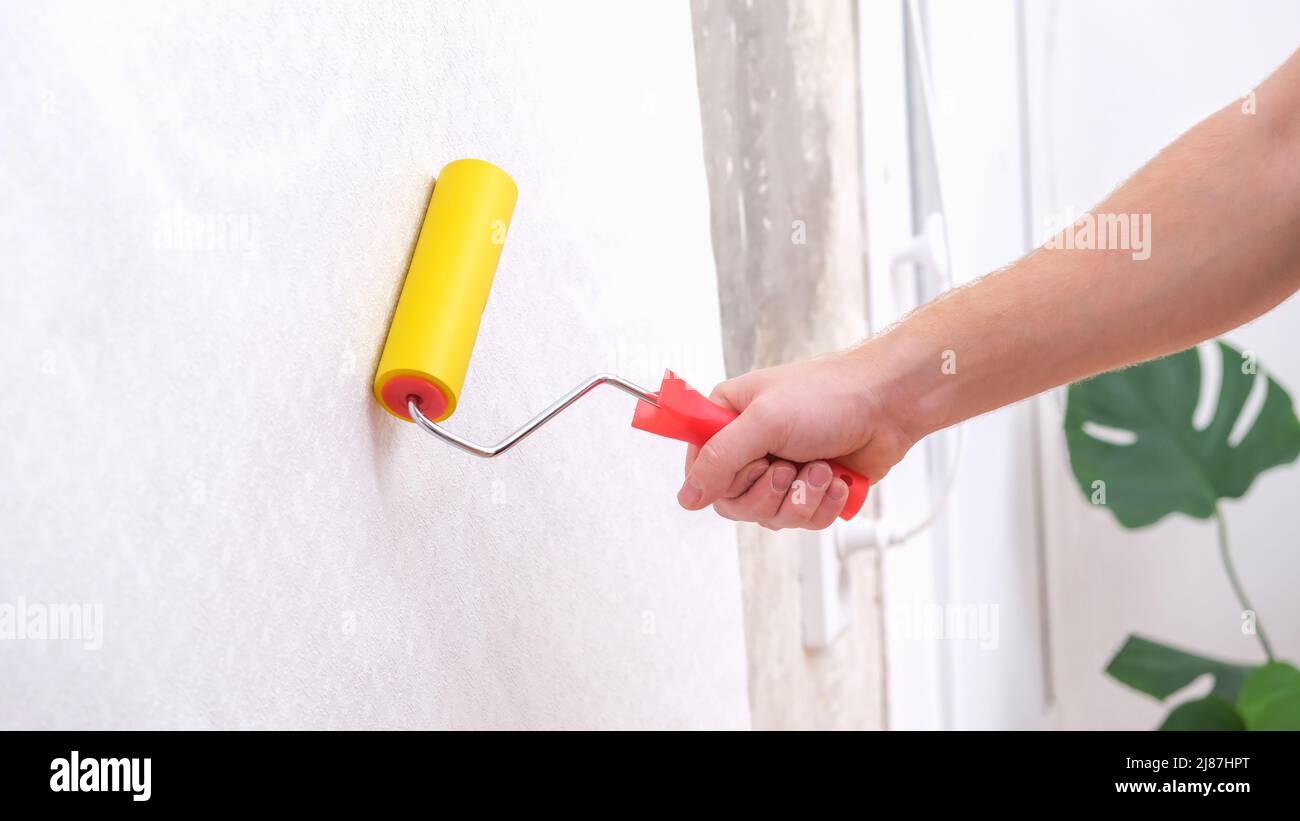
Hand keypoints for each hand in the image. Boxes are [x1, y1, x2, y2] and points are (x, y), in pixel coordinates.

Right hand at [677, 348, 915, 529]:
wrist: (889, 405)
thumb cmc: (830, 395)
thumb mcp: (764, 421)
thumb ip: (719, 458)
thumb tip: (687, 497)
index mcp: (728, 419)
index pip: (699, 469)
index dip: (722, 478)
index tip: (751, 465)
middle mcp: (750, 447)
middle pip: (734, 503)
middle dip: (770, 492)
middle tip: (790, 467)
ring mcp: (781, 471)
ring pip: (770, 516)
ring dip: (801, 497)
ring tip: (821, 468)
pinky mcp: (809, 490)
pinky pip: (802, 520)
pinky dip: (822, 504)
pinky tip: (836, 479)